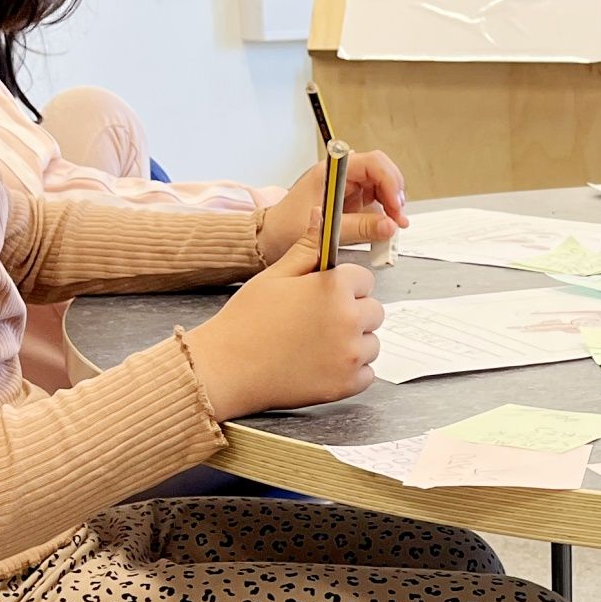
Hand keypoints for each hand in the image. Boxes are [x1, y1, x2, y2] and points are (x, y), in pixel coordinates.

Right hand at [186, 229, 383, 416]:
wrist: (226, 368)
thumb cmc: (246, 320)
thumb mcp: (275, 275)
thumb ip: (307, 248)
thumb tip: (322, 217)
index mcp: (334, 288)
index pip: (364, 279)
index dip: (343, 286)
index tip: (322, 295)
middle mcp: (349, 320)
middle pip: (374, 311)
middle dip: (352, 313)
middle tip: (317, 321)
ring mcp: (350, 356)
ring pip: (372, 343)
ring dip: (353, 342)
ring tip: (316, 344)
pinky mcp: (347, 385)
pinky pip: (366, 374)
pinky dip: (350, 371)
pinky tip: (321, 364)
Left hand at [256, 147, 407, 264]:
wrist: (272, 237)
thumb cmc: (287, 227)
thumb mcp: (327, 229)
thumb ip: (361, 227)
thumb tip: (389, 226)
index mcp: (332, 171)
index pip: (372, 163)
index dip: (389, 181)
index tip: (395, 205)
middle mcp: (343, 175)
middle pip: (382, 173)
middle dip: (394, 195)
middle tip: (397, 219)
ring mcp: (348, 188)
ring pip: (382, 189)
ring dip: (392, 207)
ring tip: (393, 227)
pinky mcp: (351, 202)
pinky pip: (376, 204)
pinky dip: (384, 216)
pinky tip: (384, 230)